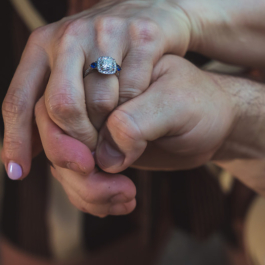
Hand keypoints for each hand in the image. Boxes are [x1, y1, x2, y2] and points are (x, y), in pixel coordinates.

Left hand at [1, 0, 212, 177]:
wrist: (158, 10)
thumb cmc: (106, 50)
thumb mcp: (67, 66)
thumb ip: (42, 104)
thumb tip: (17, 160)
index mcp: (43, 42)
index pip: (19, 99)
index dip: (16, 140)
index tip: (20, 173)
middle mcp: (70, 33)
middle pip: (62, 105)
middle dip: (75, 140)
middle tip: (87, 158)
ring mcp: (108, 32)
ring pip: (101, 104)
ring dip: (107, 132)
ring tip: (112, 138)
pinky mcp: (143, 36)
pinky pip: (134, 92)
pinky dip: (134, 113)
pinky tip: (135, 114)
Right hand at [34, 55, 234, 216]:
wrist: (214, 120)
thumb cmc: (200, 102)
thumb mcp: (177, 103)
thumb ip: (137, 119)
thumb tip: (103, 152)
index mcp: (100, 63)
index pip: (60, 102)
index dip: (67, 138)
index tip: (94, 164)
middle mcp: (86, 88)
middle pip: (50, 132)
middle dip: (74, 170)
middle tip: (116, 188)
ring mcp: (88, 117)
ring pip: (58, 159)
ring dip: (85, 188)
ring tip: (127, 198)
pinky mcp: (95, 143)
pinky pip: (74, 174)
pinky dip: (92, 194)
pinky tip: (124, 201)